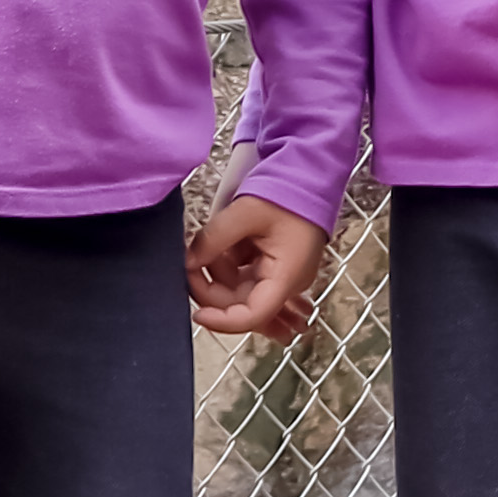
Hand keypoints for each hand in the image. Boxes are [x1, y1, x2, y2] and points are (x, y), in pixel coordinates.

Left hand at [188, 195, 327, 338]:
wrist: (308, 175)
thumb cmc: (285, 193)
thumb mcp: (245, 213)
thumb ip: (213, 239)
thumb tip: (189, 262)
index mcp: (286, 277)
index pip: (253, 315)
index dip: (222, 321)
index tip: (197, 314)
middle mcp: (286, 283)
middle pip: (242, 303)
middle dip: (212, 288)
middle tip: (189, 263)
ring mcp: (279, 275)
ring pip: (239, 289)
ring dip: (218, 272)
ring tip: (210, 243)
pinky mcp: (272, 265)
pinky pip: (244, 275)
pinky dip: (227, 265)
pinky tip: (221, 245)